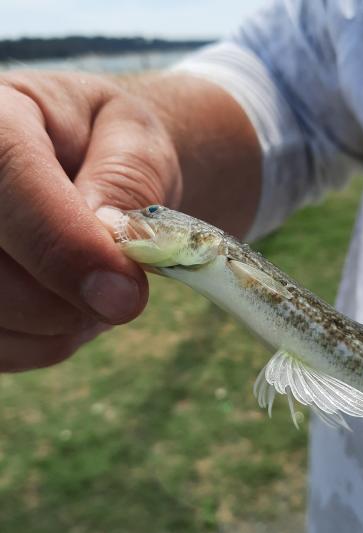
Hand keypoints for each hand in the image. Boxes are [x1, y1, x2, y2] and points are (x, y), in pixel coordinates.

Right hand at [0, 70, 180, 371]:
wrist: (85, 163)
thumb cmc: (108, 146)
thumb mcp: (137, 141)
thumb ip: (129, 181)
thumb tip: (113, 243)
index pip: (5, 176)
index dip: (63, 244)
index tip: (124, 293)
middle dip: (71, 298)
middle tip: (125, 286)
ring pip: (0, 320)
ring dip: (68, 321)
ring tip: (98, 280)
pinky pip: (6, 348)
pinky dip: (52, 338)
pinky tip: (67, 298)